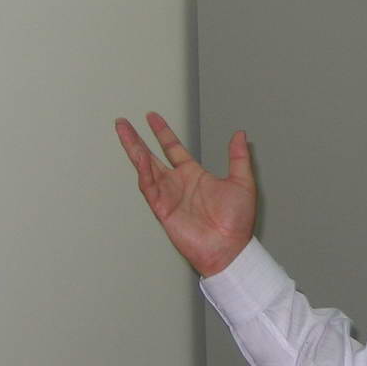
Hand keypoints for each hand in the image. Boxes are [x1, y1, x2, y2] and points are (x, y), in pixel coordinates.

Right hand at [114, 112, 254, 276]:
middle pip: (151, 156)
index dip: (162, 132)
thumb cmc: (237, 222)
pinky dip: (143, 173)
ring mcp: (168, 196)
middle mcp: (178, 183)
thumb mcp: (243, 182)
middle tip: (123, 123)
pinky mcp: (163, 209)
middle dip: (136, 140)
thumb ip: (238, 157)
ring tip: (123, 132)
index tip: (152, 118)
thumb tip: (240, 135)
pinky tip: (140, 158)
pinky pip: (149, 188)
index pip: (173, 149)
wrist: (229, 248)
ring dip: (134, 150)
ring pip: (145, 168)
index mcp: (194, 175)